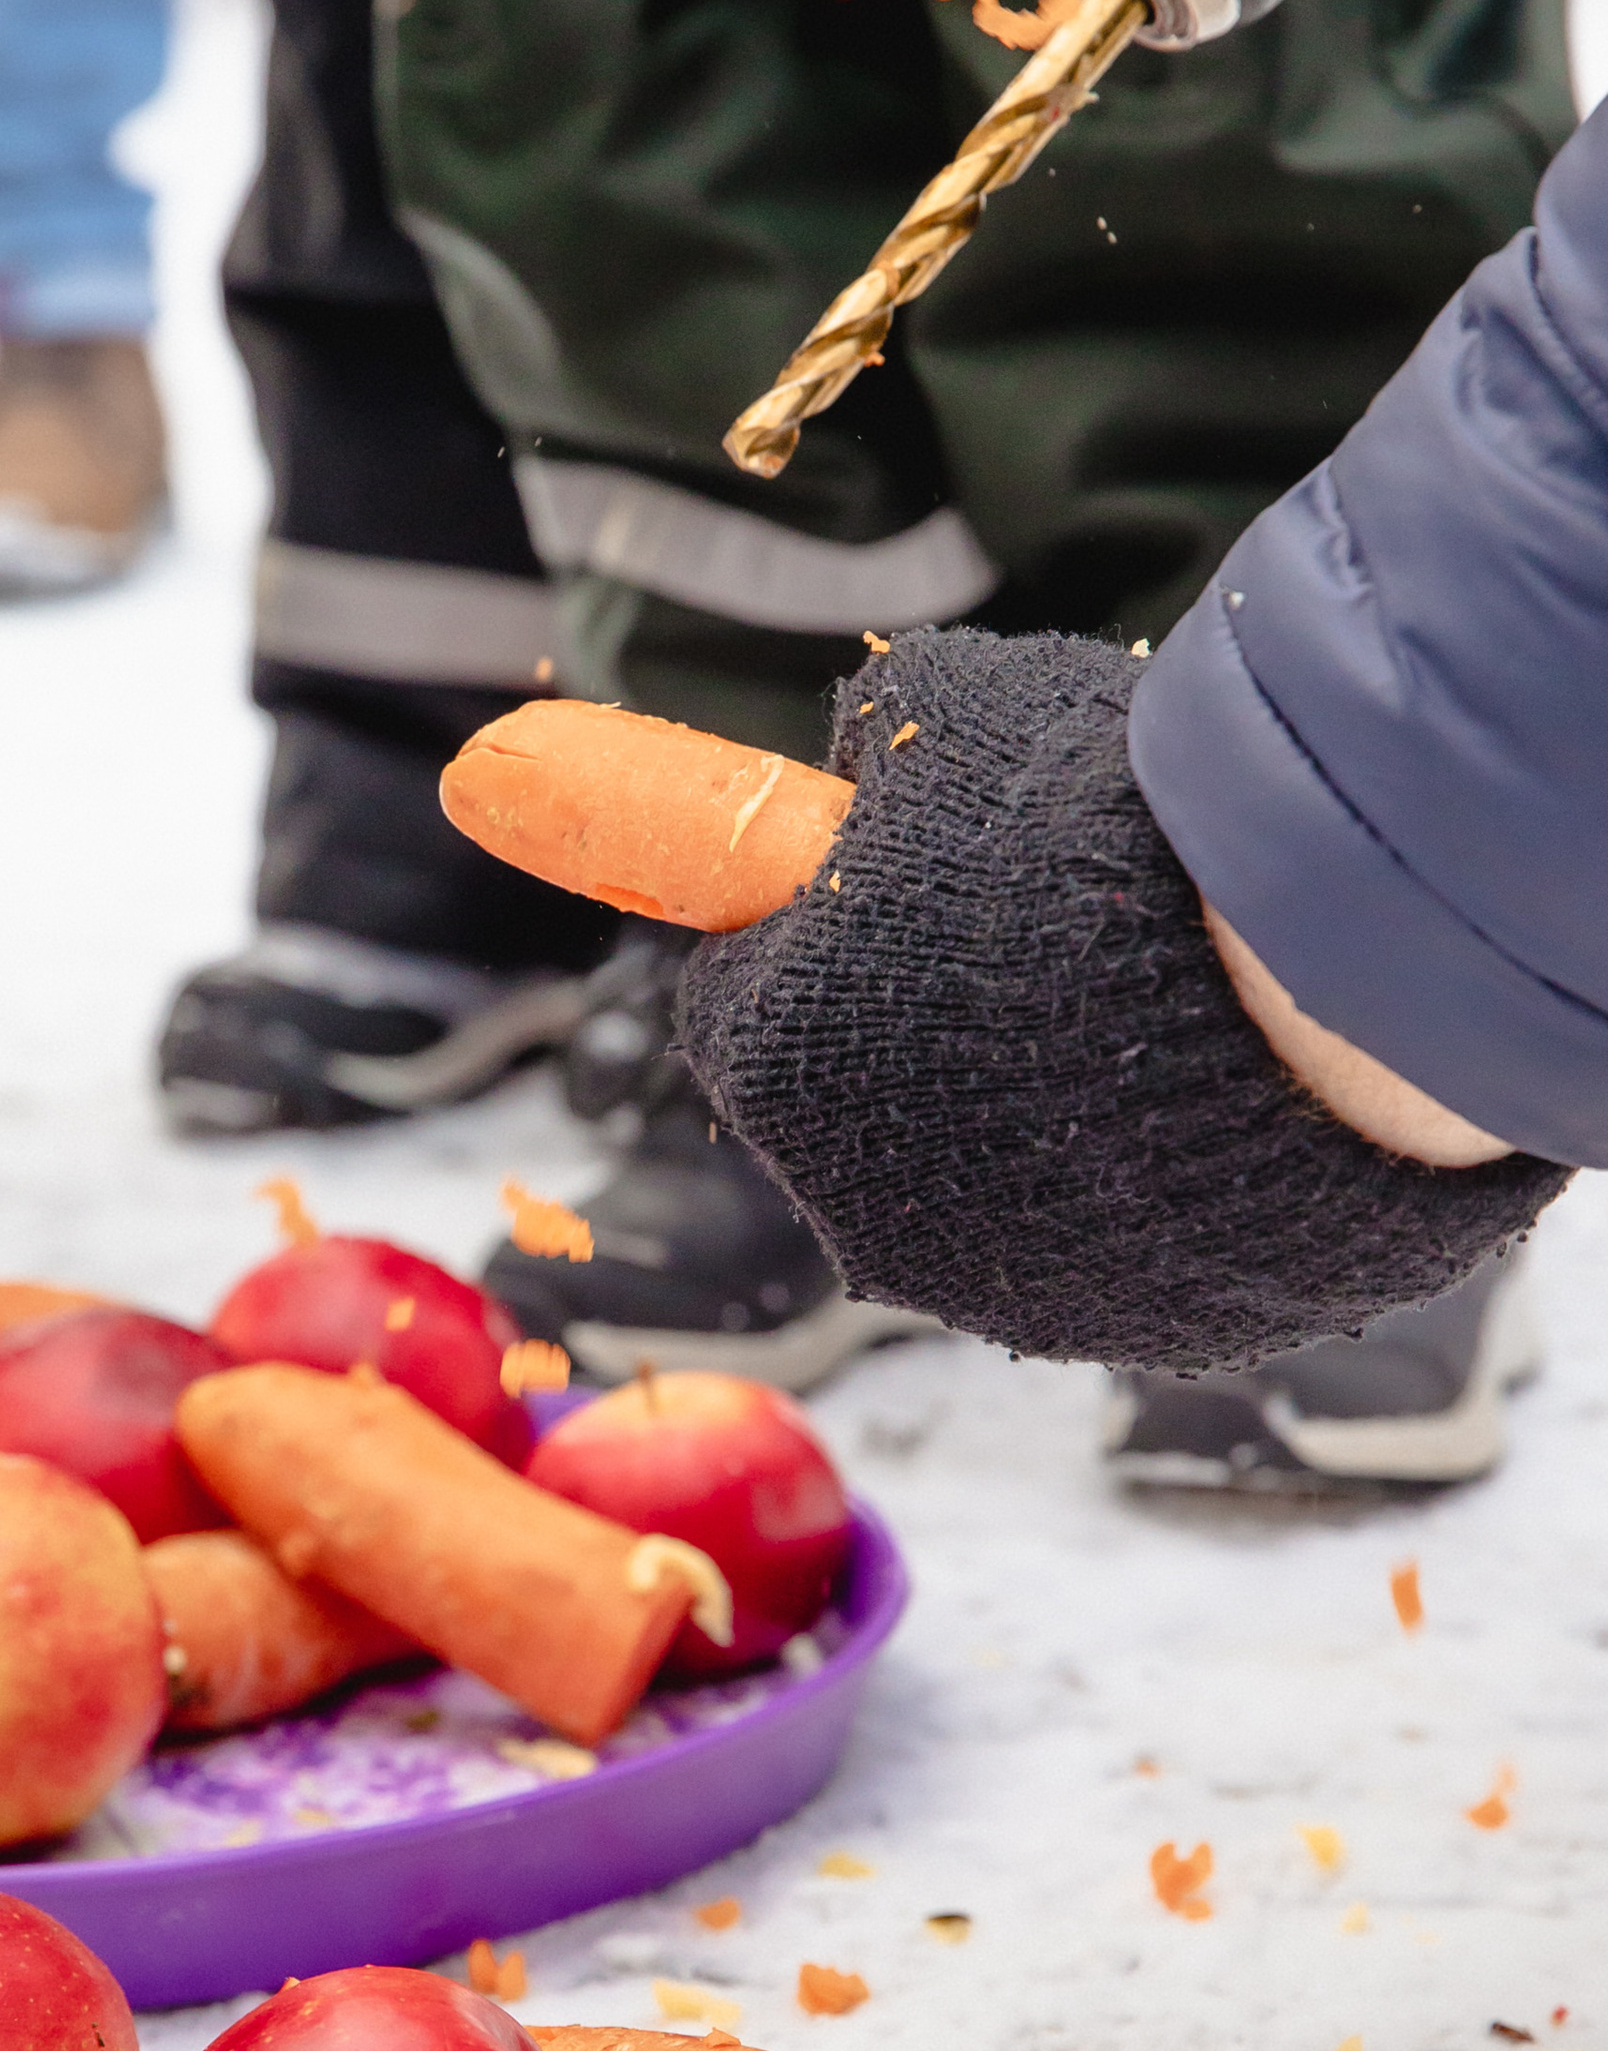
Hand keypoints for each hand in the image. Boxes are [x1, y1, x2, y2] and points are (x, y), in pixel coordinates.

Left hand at [672, 627, 1562, 1371]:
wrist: (1314, 970)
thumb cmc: (1108, 835)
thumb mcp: (953, 717)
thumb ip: (883, 751)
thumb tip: (876, 756)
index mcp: (771, 1063)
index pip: (737, 1000)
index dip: (812, 932)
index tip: (886, 886)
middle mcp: (853, 1208)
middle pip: (854, 1108)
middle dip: (922, 1029)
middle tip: (1041, 936)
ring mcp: (992, 1289)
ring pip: (983, 1185)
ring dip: (1035, 1110)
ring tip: (1148, 1005)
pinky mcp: (1125, 1333)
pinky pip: (1107, 1243)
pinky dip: (1140, 1177)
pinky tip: (1215, 1088)